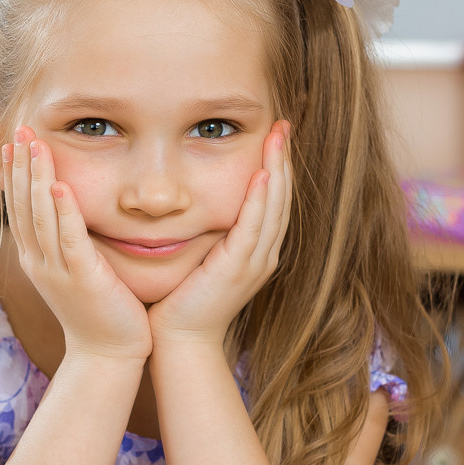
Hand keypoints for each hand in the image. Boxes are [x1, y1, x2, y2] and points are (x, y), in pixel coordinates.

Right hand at [4, 127, 150, 361]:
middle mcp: (39, 262)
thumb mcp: (77, 271)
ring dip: (36, 177)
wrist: (108, 355)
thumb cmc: (99, 311)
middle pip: (23, 205)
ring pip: (40, 216)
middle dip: (21, 165)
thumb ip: (70, 241)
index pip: (19, 208)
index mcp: (37, 259)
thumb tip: (70, 212)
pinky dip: (63, 210)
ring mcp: (57, 271)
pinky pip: (69, 238)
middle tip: (19, 129)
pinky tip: (59, 185)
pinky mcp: (82, 278)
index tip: (13, 143)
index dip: (14, 174)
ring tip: (35, 144)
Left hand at [147, 121, 291, 346]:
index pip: (273, 201)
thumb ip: (206, 230)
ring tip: (279, 138)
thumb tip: (193, 200)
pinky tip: (262, 175)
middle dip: (284, 160)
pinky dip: (261, 200)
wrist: (179, 339)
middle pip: (282, 198)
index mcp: (256, 252)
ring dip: (278, 170)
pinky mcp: (239, 268)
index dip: (277, 167)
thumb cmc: (181, 300)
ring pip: (275, 208)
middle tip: (284, 125)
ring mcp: (255, 263)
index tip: (275, 136)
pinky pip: (255, 227)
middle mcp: (263, 255)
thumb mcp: (200, 257)